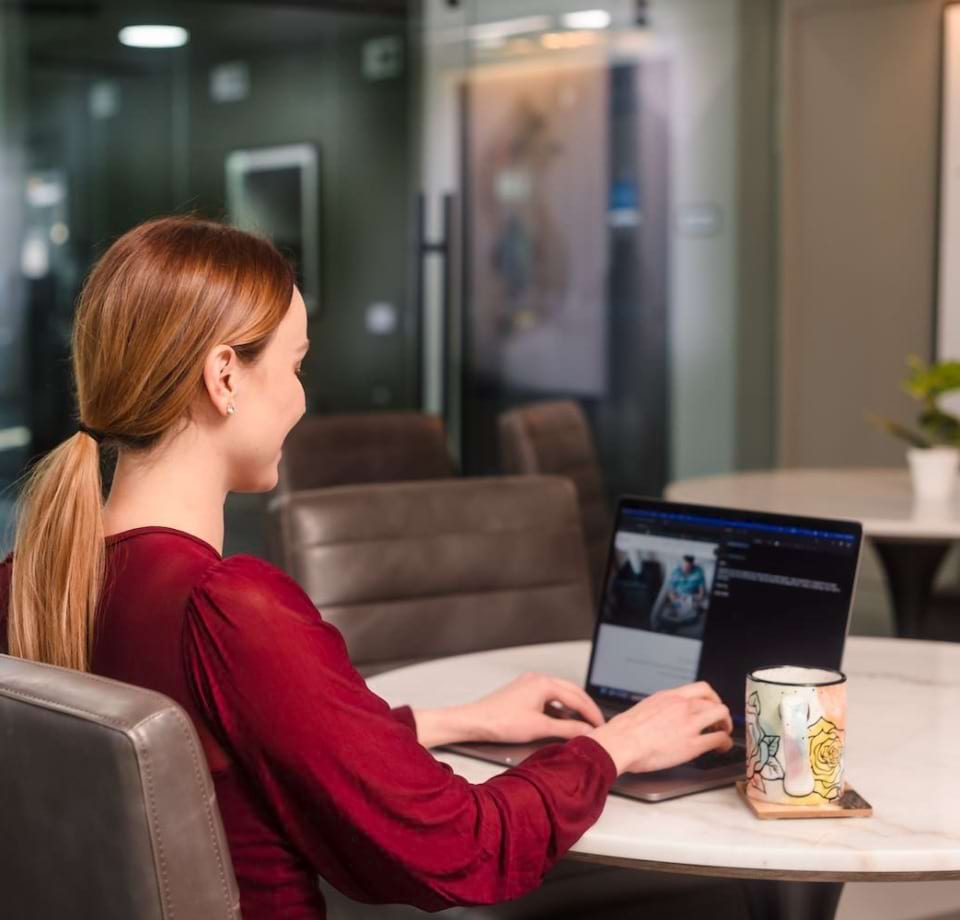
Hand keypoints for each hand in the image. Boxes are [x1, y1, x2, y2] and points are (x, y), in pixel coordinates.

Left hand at [465, 672, 605, 743]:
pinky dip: (559, 709)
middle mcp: (537, 679)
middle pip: (571, 692)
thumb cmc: (500, 721)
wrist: (475, 722)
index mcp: (544, 683)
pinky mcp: (523, 693)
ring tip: (583, 723)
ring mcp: (529, 684)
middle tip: (598, 723)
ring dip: (572, 708)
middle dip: (586, 708)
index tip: (602, 725)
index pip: (577, 697)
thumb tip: (587, 731)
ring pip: (559, 694)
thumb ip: (568, 729)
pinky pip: (548, 698)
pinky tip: (562, 721)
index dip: (592, 713)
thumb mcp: (540, 728)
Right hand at [587, 681, 732, 774]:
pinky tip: (721, 748)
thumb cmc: (624, 730)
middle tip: (719, 723)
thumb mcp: (644, 708)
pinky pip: (719, 739)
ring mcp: (689, 724)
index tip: (712, 705)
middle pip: (714, 701)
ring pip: (722, 715)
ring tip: (724, 734)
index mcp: (669, 696)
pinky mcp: (693, 744)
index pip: (701, 688)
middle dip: (720, 712)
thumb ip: (659, 708)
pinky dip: (725, 743)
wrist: (622, 742)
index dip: (712, 697)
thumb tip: (659, 715)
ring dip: (726, 725)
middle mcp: (682, 706)